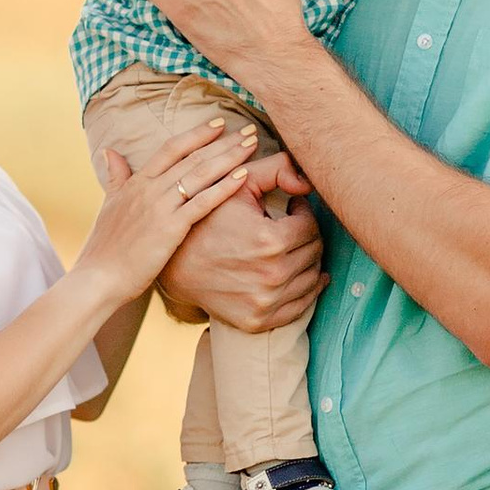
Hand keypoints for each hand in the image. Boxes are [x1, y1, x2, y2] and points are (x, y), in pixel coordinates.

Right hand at [77, 119, 257, 301]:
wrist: (98, 277)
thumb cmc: (105, 247)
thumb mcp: (109, 204)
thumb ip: (115, 177)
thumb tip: (110, 151)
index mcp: (136, 182)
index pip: (171, 148)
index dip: (196, 134)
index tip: (218, 124)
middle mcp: (150, 188)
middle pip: (193, 157)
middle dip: (223, 142)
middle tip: (249, 130)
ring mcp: (161, 207)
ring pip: (201, 174)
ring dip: (229, 157)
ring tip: (252, 144)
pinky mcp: (171, 228)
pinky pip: (202, 202)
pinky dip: (224, 187)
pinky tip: (243, 176)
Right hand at [159, 179, 322, 334]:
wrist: (175, 264)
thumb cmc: (208, 218)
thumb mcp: (238, 183)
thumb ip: (278, 168)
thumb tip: (309, 183)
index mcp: (271, 241)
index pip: (310, 225)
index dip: (301, 213)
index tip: (290, 210)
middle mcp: (273, 275)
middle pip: (314, 252)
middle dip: (305, 236)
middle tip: (289, 228)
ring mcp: (266, 302)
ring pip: (312, 278)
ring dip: (306, 260)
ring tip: (289, 248)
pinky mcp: (259, 321)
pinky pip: (301, 306)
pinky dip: (305, 290)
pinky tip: (298, 274)